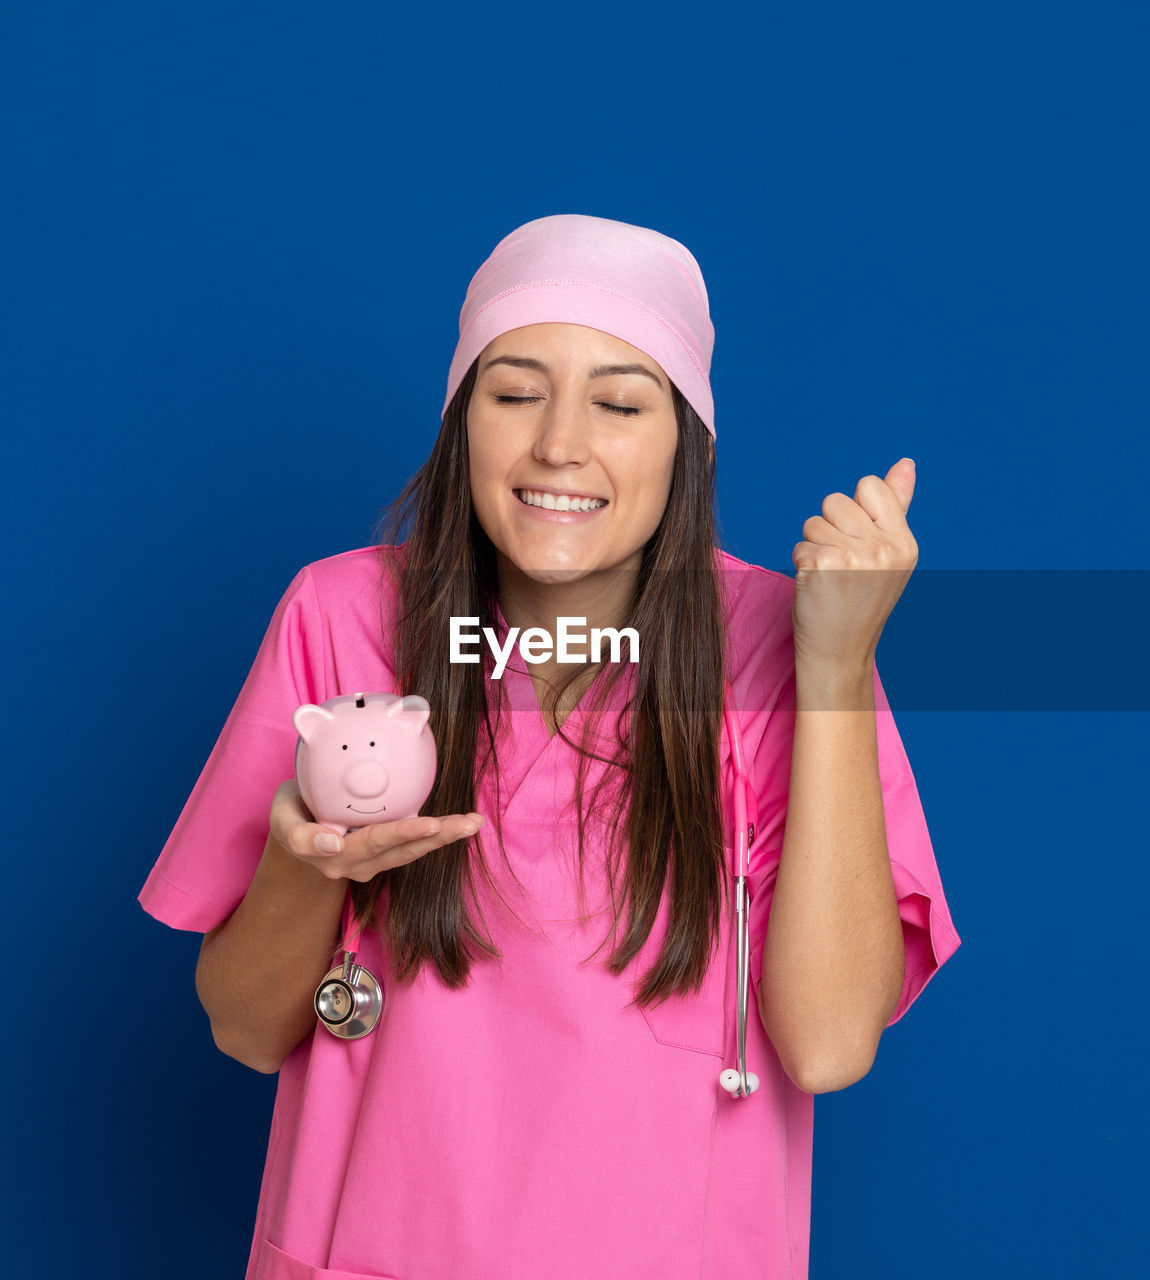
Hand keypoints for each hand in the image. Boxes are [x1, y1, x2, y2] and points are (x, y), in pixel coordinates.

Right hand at [268, 780, 484, 883]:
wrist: (294, 826)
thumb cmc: (291, 815)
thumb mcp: (282, 819)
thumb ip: (299, 835)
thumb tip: (332, 845)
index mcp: (336, 857)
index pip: (374, 841)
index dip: (401, 833)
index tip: (428, 824)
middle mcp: (360, 865)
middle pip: (404, 850)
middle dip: (438, 836)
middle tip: (468, 823)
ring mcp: (374, 862)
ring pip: (414, 850)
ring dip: (446, 837)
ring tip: (475, 822)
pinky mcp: (385, 853)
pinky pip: (414, 845)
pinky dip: (438, 834)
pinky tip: (462, 823)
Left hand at [791, 458, 917, 669]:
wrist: (841, 651)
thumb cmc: (862, 600)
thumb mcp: (889, 554)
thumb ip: (896, 505)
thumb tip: (905, 462)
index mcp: (904, 541)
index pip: (869, 486)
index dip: (854, 511)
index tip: (859, 543)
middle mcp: (883, 547)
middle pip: (835, 501)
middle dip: (830, 528)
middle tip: (842, 566)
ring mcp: (853, 556)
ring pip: (813, 522)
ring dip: (814, 546)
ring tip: (831, 576)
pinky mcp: (822, 565)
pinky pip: (799, 544)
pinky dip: (801, 563)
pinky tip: (817, 587)